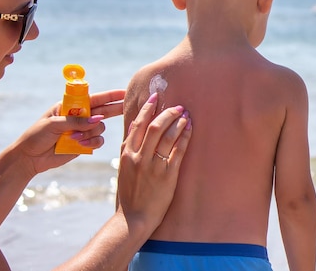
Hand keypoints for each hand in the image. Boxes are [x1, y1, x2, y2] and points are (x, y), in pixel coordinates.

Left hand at [12, 89, 125, 177]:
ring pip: (100, 128)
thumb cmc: (36, 136)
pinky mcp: (84, 144)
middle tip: (127, 108)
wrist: (29, 158)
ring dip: (90, 132)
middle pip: (102, 111)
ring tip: (75, 138)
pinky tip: (80, 145)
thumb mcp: (54, 124)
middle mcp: (79, 117)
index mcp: (70, 107)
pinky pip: (97, 141)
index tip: (123, 92)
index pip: (93, 98)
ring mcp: (83, 131)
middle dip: (114, 109)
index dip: (109, 95)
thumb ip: (76, 121)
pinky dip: (91, 142)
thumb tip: (98, 120)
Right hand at [117, 92, 191, 229]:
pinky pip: (178, 151)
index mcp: (127, 154)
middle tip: (178, 106)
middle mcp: (138, 157)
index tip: (155, 97)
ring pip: (167, 137)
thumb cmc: (130, 192)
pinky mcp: (167, 175)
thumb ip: (130, 148)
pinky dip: (185, 137)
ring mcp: (153, 166)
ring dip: (178, 123)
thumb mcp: (124, 167)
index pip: (137, 125)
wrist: (133, 218)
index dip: (147, 109)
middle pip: (154, 127)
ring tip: (186, 115)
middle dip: (167, 113)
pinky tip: (190, 129)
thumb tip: (135, 126)